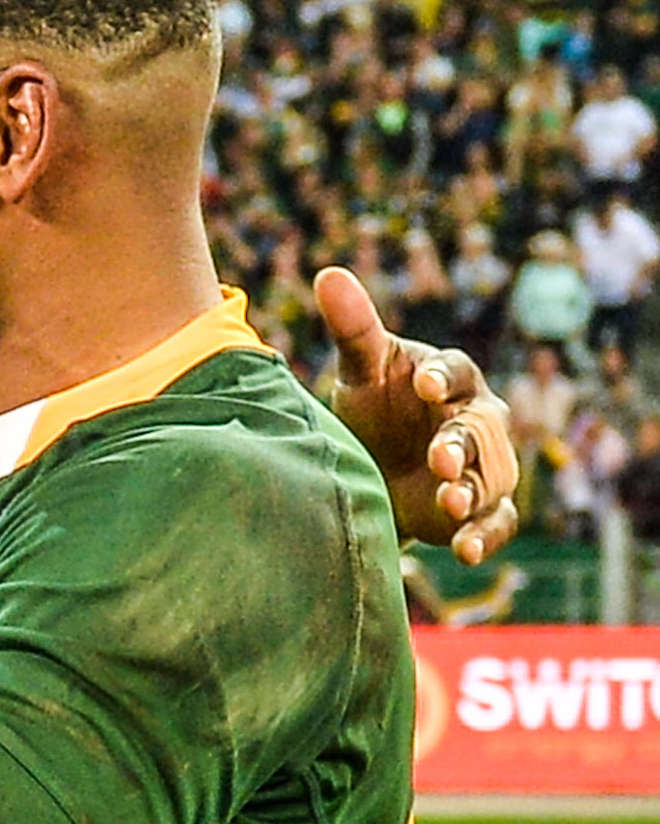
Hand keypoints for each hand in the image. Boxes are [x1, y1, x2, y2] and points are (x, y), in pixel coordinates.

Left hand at [315, 268, 519, 563]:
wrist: (371, 465)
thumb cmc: (372, 406)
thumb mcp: (359, 371)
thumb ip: (352, 328)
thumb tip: (327, 273)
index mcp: (450, 378)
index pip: (455, 371)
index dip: (440, 376)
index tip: (421, 383)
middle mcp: (477, 420)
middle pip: (480, 430)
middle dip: (462, 445)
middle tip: (438, 459)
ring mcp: (483, 467)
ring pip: (492, 479)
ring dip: (474, 492)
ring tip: (449, 503)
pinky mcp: (480, 510)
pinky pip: (496, 523)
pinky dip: (483, 536)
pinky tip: (465, 550)